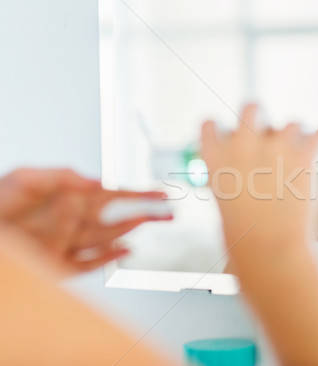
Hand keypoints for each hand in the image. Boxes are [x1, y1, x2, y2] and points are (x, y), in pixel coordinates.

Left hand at [0, 168, 170, 273]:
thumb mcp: (24, 178)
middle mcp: (71, 221)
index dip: (137, 194)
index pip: (112, 196)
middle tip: (168, 211)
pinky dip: (108, 258)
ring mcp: (66, 244)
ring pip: (108, 238)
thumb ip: (60, 176)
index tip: (157, 193)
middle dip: (146, 213)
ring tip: (151, 222)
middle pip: (118, 217)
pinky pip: (89, 263)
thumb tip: (94, 182)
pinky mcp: (57, 265)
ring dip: (131, 230)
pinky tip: (124, 250)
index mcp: (68, 197)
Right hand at [201, 105, 317, 250]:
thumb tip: (247, 179)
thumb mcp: (225, 205)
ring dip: (296, 134)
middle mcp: (243, 144)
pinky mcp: (305, 155)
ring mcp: (275, 147)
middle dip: (260, 118)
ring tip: (302, 152)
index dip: (221, 129)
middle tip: (268, 136)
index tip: (229, 136)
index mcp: (216, 157)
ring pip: (291, 123)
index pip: (211, 125)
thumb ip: (234, 182)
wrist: (271, 250)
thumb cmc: (246, 238)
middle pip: (251, 108)